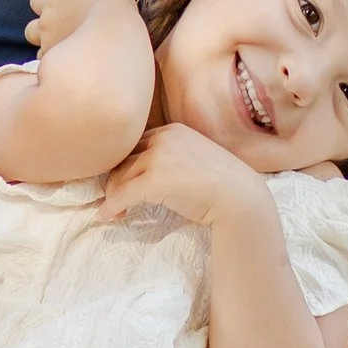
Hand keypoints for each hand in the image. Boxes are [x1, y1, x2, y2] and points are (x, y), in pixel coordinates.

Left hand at [24, 0, 137, 54]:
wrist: (109, 42)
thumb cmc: (121, 17)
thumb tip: (102, 11)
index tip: (87, 2)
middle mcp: (52, 0)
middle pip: (38, 0)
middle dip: (48, 11)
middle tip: (68, 22)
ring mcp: (45, 26)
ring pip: (31, 30)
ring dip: (43, 35)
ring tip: (63, 44)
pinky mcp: (46, 50)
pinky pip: (42, 54)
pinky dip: (51, 57)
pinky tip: (67, 61)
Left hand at [100, 123, 266, 227]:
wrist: (241, 199)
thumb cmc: (222, 185)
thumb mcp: (194, 158)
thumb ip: (171, 157)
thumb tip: (144, 174)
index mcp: (172, 131)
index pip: (135, 145)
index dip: (125, 165)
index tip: (120, 181)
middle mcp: (163, 138)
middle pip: (123, 159)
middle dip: (115, 181)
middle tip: (115, 200)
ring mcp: (158, 157)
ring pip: (120, 176)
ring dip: (113, 196)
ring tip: (116, 211)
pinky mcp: (155, 180)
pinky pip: (122, 194)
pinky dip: (110, 206)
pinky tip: (106, 217)